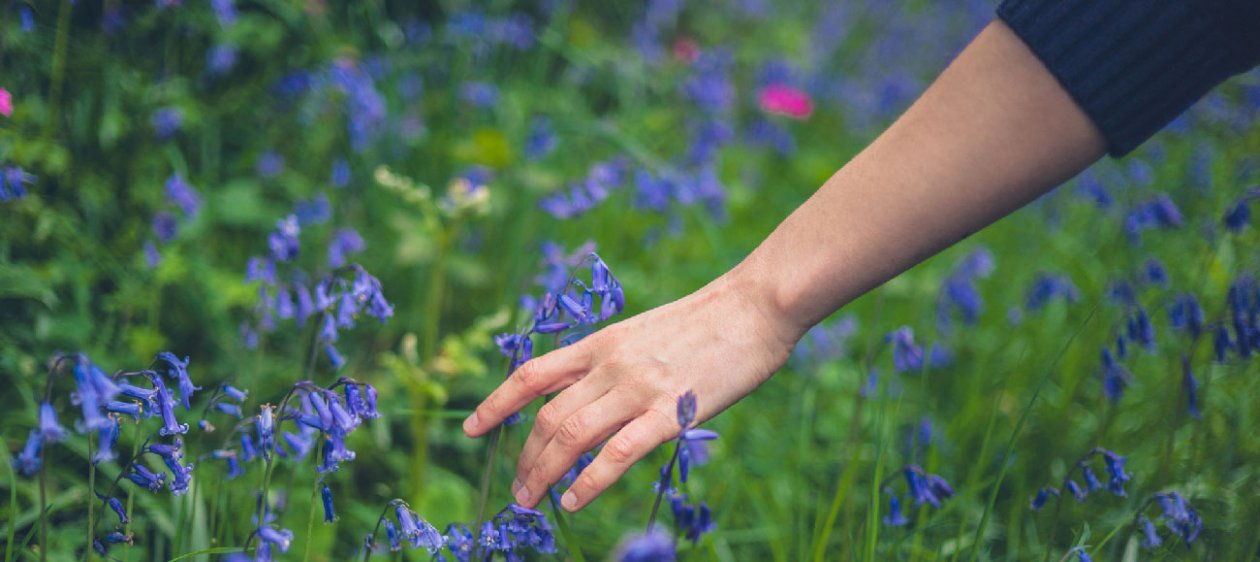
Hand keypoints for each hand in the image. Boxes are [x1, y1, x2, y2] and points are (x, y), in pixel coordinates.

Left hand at [461, 271, 799, 511]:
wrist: (754, 306)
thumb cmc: (707, 322)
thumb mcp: (644, 333)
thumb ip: (615, 363)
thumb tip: (594, 399)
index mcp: (601, 344)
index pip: (532, 375)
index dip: (496, 404)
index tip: (472, 429)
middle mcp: (609, 365)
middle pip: (547, 417)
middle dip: (524, 458)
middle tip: (518, 490)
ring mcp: (638, 388)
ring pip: (571, 435)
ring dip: (544, 474)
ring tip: (533, 502)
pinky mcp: (670, 411)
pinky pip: (618, 452)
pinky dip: (589, 480)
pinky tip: (574, 499)